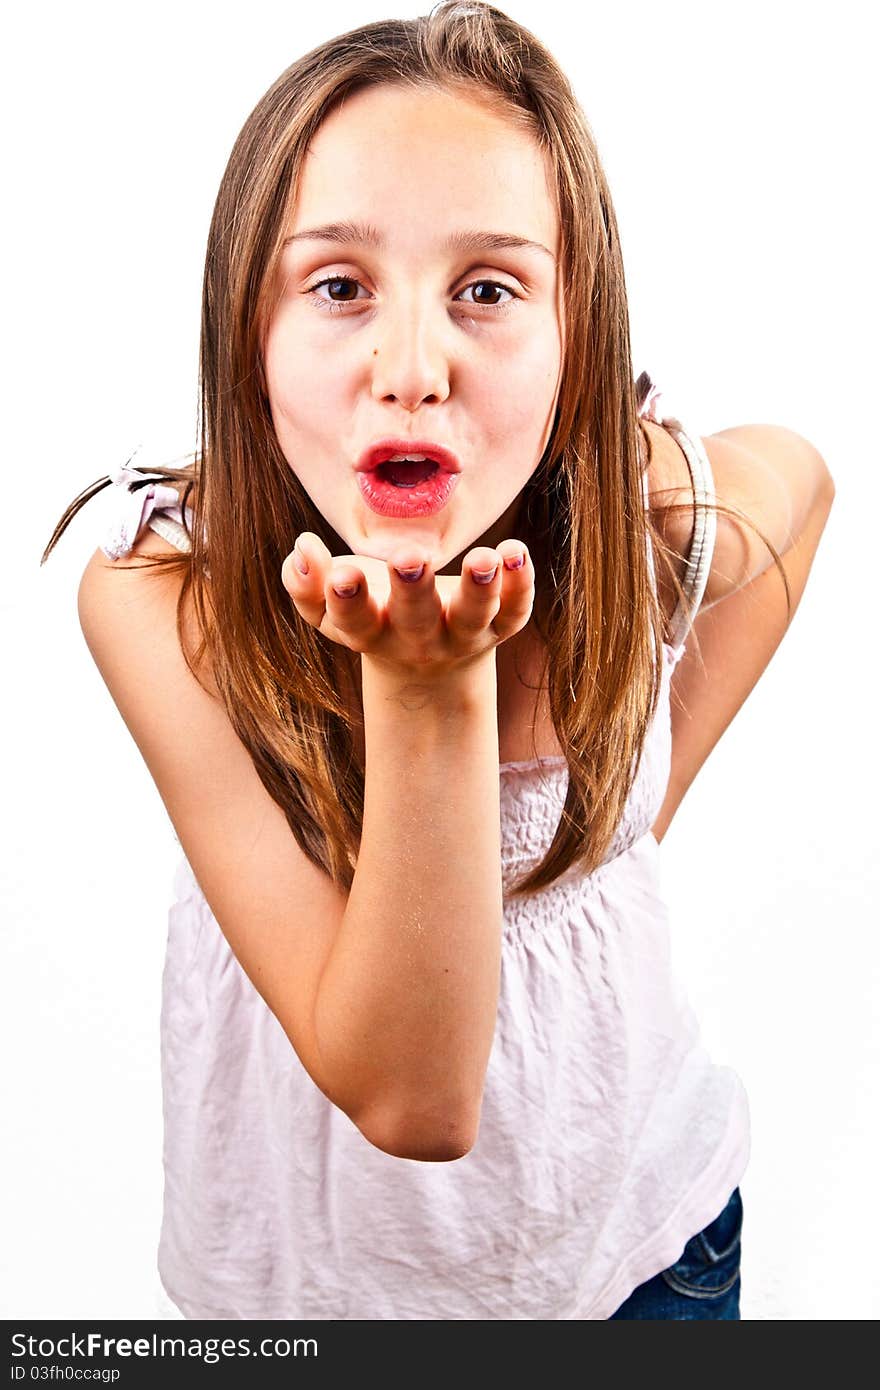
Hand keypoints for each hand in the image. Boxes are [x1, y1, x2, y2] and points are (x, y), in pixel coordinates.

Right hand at [281, 533, 533, 676]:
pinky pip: (514, 610)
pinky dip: (521, 584)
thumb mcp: (331, 609)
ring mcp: (463, 635)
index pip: (355, 622)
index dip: (347, 600)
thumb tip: (301, 549)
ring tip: (483, 557)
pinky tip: (516, 550)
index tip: (341, 574)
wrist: (430, 664)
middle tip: (409, 557)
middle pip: (416, 620)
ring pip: (473, 616)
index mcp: (372, 634)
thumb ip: (307, 584)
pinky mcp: (501, 626)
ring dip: (479, 587)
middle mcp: (418, 640)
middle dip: (413, 589)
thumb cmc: (372, 618)